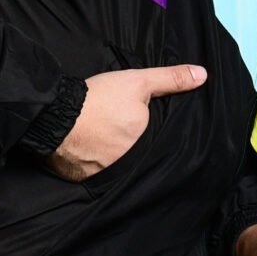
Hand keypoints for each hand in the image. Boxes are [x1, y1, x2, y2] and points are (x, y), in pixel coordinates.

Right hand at [47, 64, 206, 180]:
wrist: (54, 114)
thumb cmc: (97, 97)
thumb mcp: (137, 81)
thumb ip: (170, 80)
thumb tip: (202, 76)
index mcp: (144, 142)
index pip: (154, 143)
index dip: (147, 134)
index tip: (135, 125)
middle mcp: (128, 163)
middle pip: (136, 156)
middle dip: (130, 146)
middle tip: (116, 131)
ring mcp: (105, 174)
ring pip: (116, 167)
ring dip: (112, 157)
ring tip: (103, 141)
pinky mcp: (83, 180)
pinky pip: (93, 175)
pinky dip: (93, 166)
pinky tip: (89, 152)